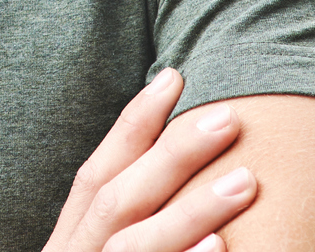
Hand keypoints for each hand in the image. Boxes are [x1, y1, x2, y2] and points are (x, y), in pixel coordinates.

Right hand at [41, 69, 256, 251]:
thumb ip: (132, 222)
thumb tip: (181, 162)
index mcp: (70, 243)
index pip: (96, 175)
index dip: (133, 125)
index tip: (173, 78)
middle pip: (115, 201)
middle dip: (171, 156)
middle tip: (228, 118)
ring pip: (131, 245)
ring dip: (190, 210)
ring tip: (245, 181)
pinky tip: (220, 244)